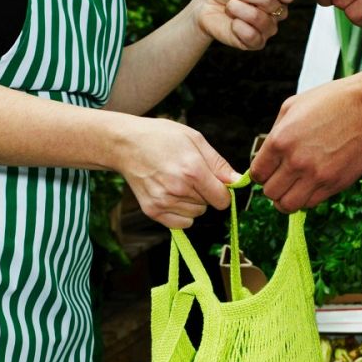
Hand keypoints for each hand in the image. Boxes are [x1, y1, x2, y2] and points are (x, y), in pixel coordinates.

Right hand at [114, 117, 238, 229]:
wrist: (125, 144)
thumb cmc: (161, 137)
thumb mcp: (194, 139)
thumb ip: (218, 163)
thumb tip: (237, 181)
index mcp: (192, 170)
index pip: (222, 199)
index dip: (222, 191)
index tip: (214, 181)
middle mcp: (178, 189)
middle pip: (208, 206)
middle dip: (205, 193)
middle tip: (188, 174)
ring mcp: (163, 202)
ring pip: (195, 214)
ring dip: (192, 202)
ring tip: (177, 182)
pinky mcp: (152, 211)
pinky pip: (181, 223)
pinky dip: (181, 213)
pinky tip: (171, 195)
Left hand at [194, 0, 298, 50]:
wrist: (207, 5)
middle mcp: (278, 12)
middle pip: (272, 4)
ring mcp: (268, 29)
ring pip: (260, 19)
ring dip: (238, 8)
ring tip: (230, 5)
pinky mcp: (256, 43)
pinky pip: (253, 36)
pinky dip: (238, 26)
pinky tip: (232, 22)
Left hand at [250, 76, 361, 213]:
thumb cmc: (330, 102)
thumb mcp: (293, 106)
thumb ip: (275, 133)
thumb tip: (266, 155)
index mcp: (280, 141)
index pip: (257, 174)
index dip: (261, 174)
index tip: (270, 170)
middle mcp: (295, 161)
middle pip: (270, 193)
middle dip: (273, 187)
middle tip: (283, 179)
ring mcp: (316, 175)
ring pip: (287, 205)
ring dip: (287, 199)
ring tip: (294, 188)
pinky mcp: (333, 184)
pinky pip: (310, 204)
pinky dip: (307, 198)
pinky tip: (311, 185)